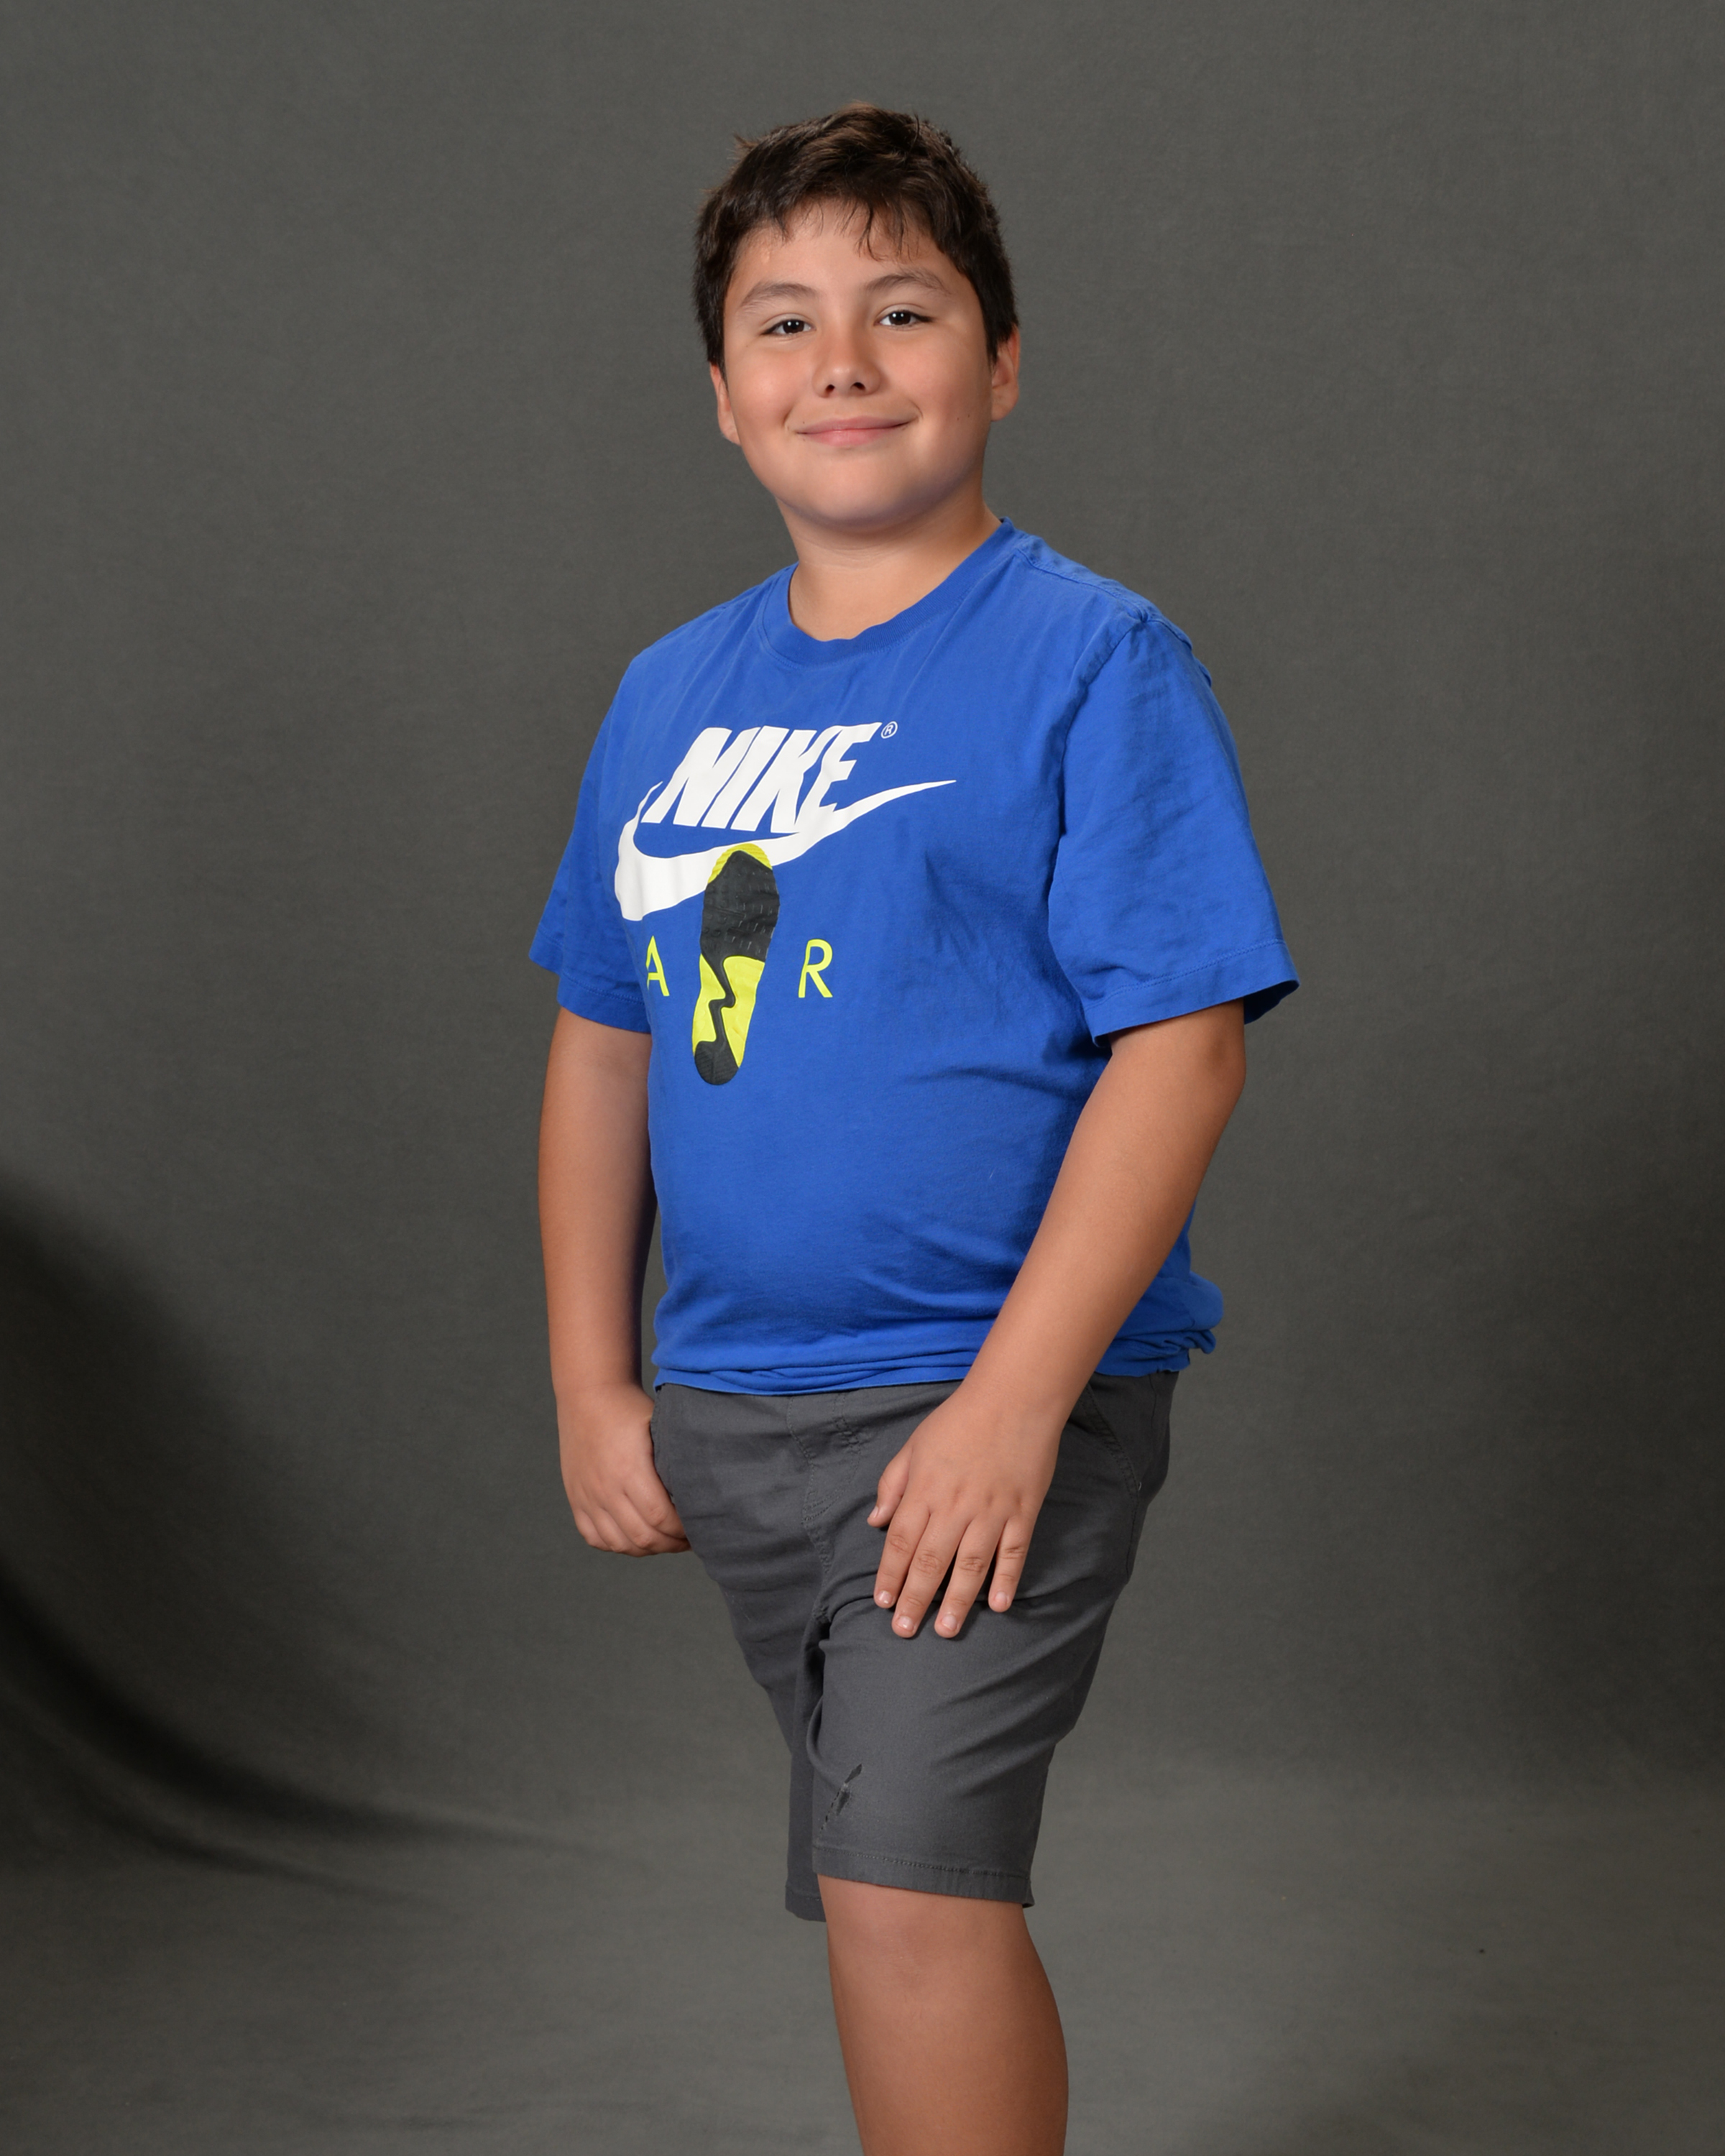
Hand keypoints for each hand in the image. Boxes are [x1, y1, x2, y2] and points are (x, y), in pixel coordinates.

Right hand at [558, 1381, 689, 1554]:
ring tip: (665, 1540)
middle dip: (671, 1544)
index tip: (698, 1527)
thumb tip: (706, 1490)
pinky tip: (635, 1537)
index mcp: (629, 1469)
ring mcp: (587, 1496)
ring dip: (647, 1548)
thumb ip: (676, 1460)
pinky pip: (595, 1538)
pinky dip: (617, 1544)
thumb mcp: (660, 1427)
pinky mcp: (576, 1499)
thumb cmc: (631, 1409)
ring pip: (619, 1543)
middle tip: (688, 1539)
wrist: (588, 1395)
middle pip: (643, 1537)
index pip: (661, 1517)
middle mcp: (604, 1488)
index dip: (683, 1531)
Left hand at [869, 1385, 1062, 1637]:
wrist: (1013, 1398)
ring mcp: (992, 1512)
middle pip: (930, 1562)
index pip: (900, 1542)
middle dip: (915, 1600)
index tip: (883, 1602)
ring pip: (970, 1566)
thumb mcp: (914, 1445)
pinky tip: (999, 1605)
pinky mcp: (1023, 1512)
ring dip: (957, 1601)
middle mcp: (955, 1507)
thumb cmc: (959, 1420)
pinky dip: (1007, 1580)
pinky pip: (1014, 1553)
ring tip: (947, 1631)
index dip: (890, 1575)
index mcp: (925, 1490)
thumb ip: (893, 1484)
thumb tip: (876, 1521)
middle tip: (905, 1631)